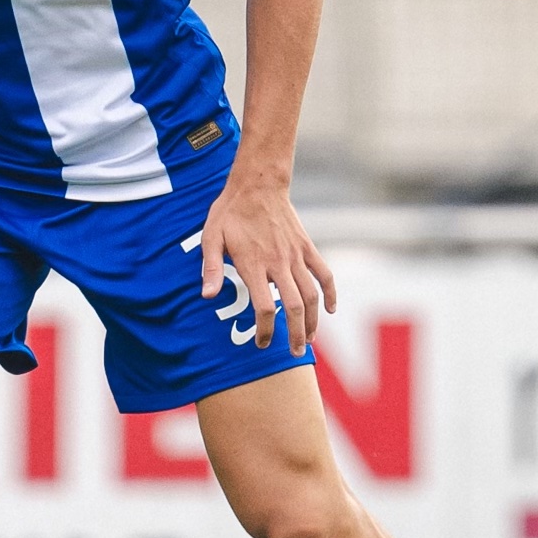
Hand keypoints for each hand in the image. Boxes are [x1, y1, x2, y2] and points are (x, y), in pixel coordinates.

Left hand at [197, 169, 335, 359]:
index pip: (263, 307)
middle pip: (293, 307)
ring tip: (307, 340)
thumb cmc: (230, 212)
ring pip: (311, 295)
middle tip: (291, 353)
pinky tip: (331, 310)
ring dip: (312, 321)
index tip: (260, 343)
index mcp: (253, 264)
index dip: (264, 330)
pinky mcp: (307, 247)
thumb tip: (206, 296)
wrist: (258, 184)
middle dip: (294, 334)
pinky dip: (331, 293)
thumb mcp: (210, 236)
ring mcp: (295, 255)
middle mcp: (278, 263)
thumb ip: (210, 267)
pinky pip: (324, 274)